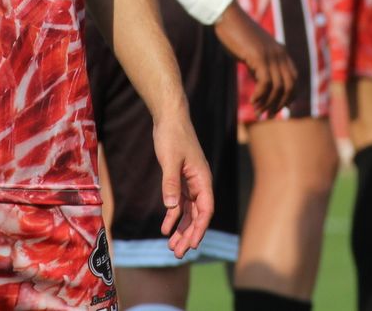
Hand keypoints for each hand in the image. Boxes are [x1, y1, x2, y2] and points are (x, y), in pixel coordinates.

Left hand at [152, 111, 214, 257]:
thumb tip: (171, 207)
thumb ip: (170, 183)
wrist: (169, 118)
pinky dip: (173, 216)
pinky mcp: (180, 179)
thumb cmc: (172, 136)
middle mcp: (200, 183)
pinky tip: (165, 229)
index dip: (200, 228)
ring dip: (181, 229)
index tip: (192, 245)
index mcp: (203, 178)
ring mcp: (190, 182)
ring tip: (171, 248)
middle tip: (178, 254)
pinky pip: (179, 203)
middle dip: (189, 235)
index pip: (206, 209)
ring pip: (188, 212)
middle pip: (198, 215)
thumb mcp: (170, 159)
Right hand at [214, 5, 296, 116]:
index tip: (278, 108)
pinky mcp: (259, 57)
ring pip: (278, 87)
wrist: (228, 17)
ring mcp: (271, 55)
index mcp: (281, 52)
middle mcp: (280, 54)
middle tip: (267, 115)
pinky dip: (260, 95)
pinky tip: (252, 101)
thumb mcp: (253, 54)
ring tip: (258, 112)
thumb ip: (261, 69)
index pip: (294, 79)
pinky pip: (265, 83)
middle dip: (280, 103)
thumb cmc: (237, 36)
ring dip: (268, 103)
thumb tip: (264, 89)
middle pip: (289, 86)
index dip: (289, 96)